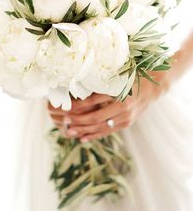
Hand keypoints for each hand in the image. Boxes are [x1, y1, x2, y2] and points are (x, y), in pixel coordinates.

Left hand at [48, 72, 168, 141]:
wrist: (152, 87)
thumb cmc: (131, 78)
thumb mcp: (117, 76)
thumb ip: (101, 81)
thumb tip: (79, 83)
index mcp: (118, 92)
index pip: (93, 101)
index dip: (78, 105)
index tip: (66, 107)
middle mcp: (122, 107)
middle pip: (95, 117)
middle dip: (78, 120)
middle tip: (64, 121)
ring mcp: (125, 117)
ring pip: (100, 127)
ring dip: (83, 130)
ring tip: (68, 131)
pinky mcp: (126, 123)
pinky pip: (108, 131)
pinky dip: (94, 135)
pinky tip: (82, 138)